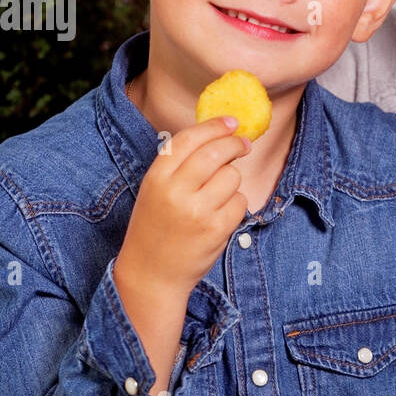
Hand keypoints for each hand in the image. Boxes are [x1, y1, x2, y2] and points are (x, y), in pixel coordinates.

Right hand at [117, 115, 250, 296]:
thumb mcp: (155, 191)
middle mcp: (176, 191)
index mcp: (157, 177)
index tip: (232, 121)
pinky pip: (239, 202)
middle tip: (243, 144)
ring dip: (232, 181)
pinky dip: (236, 204)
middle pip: (216, 153)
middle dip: (235, 144)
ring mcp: (197, 211)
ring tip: (218, 195)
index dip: (214, 126)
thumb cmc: (156, 228)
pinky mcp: (216, 229)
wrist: (152, 273)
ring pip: (232, 177)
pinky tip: (221, 214)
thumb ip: (179, 165)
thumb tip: (217, 136)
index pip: (189, 139)